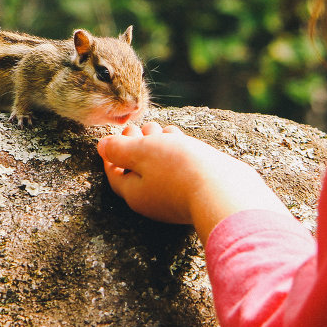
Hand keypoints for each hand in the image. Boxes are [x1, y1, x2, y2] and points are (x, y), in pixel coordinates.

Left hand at [98, 122, 289, 241]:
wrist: (225, 190)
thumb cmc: (178, 169)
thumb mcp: (141, 152)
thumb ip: (119, 149)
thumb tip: (101, 147)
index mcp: (134, 194)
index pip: (114, 173)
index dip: (112, 151)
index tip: (119, 131)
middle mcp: (153, 201)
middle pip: (137, 171)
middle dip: (135, 145)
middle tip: (137, 126)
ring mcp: (176, 198)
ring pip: (160, 169)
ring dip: (157, 146)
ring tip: (158, 128)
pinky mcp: (197, 191)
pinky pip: (180, 171)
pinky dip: (176, 153)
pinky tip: (179, 138)